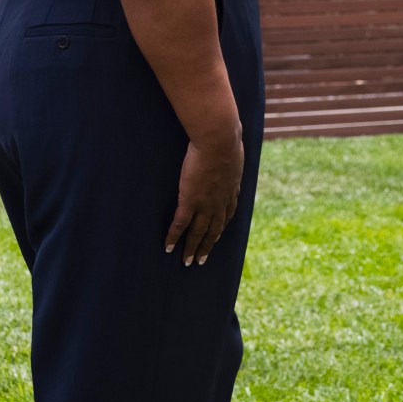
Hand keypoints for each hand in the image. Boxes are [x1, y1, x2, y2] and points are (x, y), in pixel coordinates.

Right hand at [166, 129, 243, 265]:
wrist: (219, 140)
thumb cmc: (226, 140)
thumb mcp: (234, 152)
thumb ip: (231, 159)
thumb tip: (232, 151)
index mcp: (232, 189)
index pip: (227, 214)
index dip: (221, 226)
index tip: (216, 236)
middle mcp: (221, 201)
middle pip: (214, 229)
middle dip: (207, 245)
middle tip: (201, 260)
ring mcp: (206, 203)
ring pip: (198, 232)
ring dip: (192, 248)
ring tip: (187, 262)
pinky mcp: (190, 200)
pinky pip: (180, 224)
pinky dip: (173, 237)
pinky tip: (167, 247)